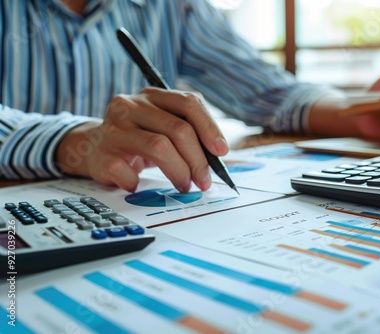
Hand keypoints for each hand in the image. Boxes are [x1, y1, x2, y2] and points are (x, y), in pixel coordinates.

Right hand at [56, 87, 228, 192]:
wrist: (91, 148)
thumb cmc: (138, 139)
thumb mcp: (162, 127)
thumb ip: (189, 133)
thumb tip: (220, 155)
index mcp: (152, 95)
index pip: (188, 103)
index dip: (210, 128)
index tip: (221, 151)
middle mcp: (131, 106)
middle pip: (178, 129)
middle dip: (198, 159)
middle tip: (204, 180)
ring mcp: (114, 129)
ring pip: (158, 147)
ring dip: (179, 172)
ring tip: (184, 185)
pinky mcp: (101, 154)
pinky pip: (129, 172)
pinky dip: (139, 183)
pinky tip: (139, 184)